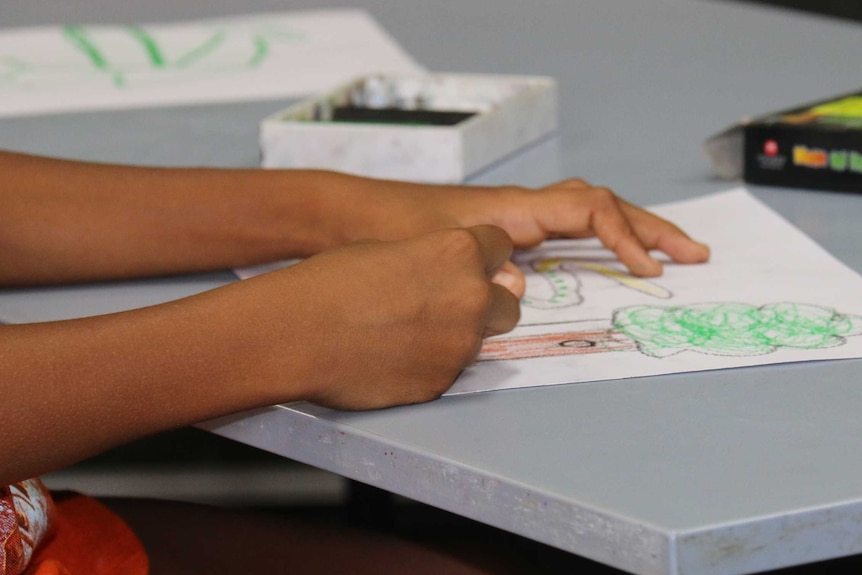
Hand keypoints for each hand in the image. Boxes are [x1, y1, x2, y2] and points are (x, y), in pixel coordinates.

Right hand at [221, 225, 519, 409]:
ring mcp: (460, 346)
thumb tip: (449, 277)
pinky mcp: (443, 382)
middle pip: (508, 301)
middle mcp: (471, 299)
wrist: (299, 333)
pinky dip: (432, 363)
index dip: (482, 256)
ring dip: (460, 334)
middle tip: (447, 306)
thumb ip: (433, 262)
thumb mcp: (389, 249)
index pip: (500, 246)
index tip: (466, 265)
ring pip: (482, 339)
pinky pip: (450, 369)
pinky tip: (395, 357)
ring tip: (412, 333)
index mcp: (459, 253)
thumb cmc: (332, 281)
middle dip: (485, 302)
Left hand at [314, 174, 709, 278]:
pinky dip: (594, 240)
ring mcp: (515, 218)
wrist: (354, 215)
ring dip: (628, 231)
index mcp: (515, 209)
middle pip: (602, 206)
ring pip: (586, 213)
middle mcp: (522, 208)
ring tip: (664, 253)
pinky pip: (564, 228)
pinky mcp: (504, 232)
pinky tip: (603, 258)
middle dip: (650, 228)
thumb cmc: (391, 231)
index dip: (627, 238)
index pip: (590, 210)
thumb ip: (479, 272)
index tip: (649, 271)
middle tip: (694, 253)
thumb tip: (521, 289)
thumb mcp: (435, 253)